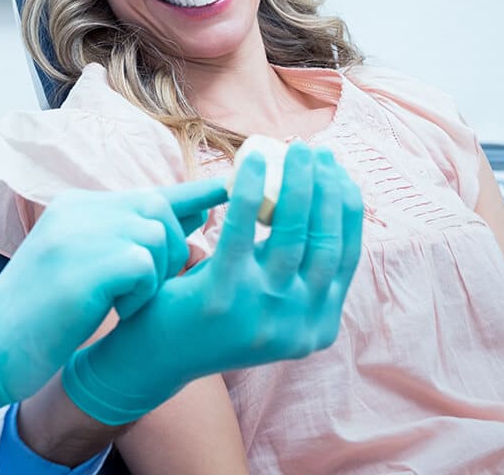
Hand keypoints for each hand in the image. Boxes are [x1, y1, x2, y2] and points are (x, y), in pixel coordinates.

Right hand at [0, 179, 227, 424]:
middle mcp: (77, 211)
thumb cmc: (37, 321)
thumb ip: (122, 243)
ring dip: (155, 277)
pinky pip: (145, 266)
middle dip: (172, 251)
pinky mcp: (85, 264)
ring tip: (123, 304)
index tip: (225, 192)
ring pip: (158, 236)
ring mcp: (79, 234)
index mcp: (75, 209)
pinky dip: (140, 296)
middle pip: (160, 210)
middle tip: (147, 290)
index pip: (148, 194)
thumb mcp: (79, 269)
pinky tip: (113, 313)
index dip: (191, 196)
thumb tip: (189, 222)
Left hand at [62, 144, 363, 424]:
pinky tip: (250, 160)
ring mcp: (263, 314)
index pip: (346, 257)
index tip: (340, 171)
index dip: (347, 208)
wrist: (156, 356)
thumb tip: (323, 200)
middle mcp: (298, 326)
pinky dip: (248, 189)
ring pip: (291, 233)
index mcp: (317, 327)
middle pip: (325, 242)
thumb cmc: (213, 314)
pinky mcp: (222, 296)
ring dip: (295, 182)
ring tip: (291, 148)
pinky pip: (241, 230)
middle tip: (316, 150)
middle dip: (327, 188)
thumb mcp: (269, 300)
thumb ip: (297, 271)